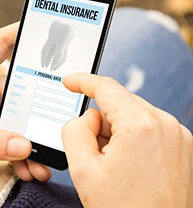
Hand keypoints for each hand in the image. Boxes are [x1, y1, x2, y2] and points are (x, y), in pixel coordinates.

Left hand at [0, 23, 50, 180]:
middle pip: (21, 93)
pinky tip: (28, 169)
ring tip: (42, 165)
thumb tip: (23, 145)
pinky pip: (11, 141)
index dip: (21, 33)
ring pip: (19, 122)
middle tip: (54, 131)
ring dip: (31, 143)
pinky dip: (20, 156)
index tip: (45, 30)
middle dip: (38, 114)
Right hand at [62, 73, 192, 206]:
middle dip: (100, 120)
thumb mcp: (83, 169)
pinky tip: (128, 165)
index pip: (106, 87)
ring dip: (116, 131)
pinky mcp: (182, 146)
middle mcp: (165, 125)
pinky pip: (148, 128)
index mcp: (140, 125)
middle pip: (119, 103)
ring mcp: (177, 135)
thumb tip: (88, 117)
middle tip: (93, 151)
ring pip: (133, 115)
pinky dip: (131, 138)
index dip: (82, 81)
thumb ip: (75, 130)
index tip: (70, 82)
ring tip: (114, 165)